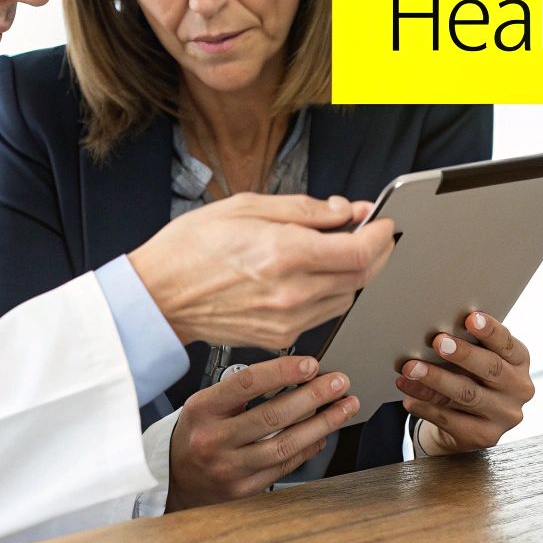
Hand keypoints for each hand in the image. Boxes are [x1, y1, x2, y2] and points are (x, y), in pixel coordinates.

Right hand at [129, 193, 395, 348]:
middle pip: (361, 277)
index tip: (383, 222)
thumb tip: (348, 211)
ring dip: (355, 274)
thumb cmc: (193, 246)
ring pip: (347, 298)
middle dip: (377, 253)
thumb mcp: (248, 206)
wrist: (159, 296)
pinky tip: (318, 275)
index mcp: (285, 253)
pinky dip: (332, 293)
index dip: (381, 236)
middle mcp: (292, 291)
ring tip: (341, 250)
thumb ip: (306, 210)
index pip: (359, 251)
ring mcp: (287, 319)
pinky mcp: (280, 336)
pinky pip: (324, 314)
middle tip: (374, 233)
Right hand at [166, 354, 360, 511]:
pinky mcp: (243, 489)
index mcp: (202, 410)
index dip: (282, 372)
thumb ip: (242, 389)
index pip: (246, 384)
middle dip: (314, 397)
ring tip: (344, 408)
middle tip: (340, 383)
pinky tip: (324, 434)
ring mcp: (229, 468)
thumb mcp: (206, 403)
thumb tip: (295, 372)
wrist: (175, 477)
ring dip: (322, 424)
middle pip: (272, 416)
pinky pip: (284, 467)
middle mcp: (214, 440)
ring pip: (285, 445)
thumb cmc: (197, 431)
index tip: (311, 364)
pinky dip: (308, 449)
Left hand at [395, 312, 533, 455]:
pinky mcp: (484, 437)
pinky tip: (410, 398)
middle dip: (462, 354)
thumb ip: (471, 345)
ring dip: (436, 379)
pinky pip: (450, 419)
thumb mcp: (480, 359)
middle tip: (438, 341)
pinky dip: (427, 407)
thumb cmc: (472, 377)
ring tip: (411, 368)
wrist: (471, 422)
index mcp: (520, 362)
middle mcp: (519, 389)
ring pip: (467, 394)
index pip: (507, 344)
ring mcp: (504, 416)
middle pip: (490, 368)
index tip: (471, 318)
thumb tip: (439, 331)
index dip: (490, 330)